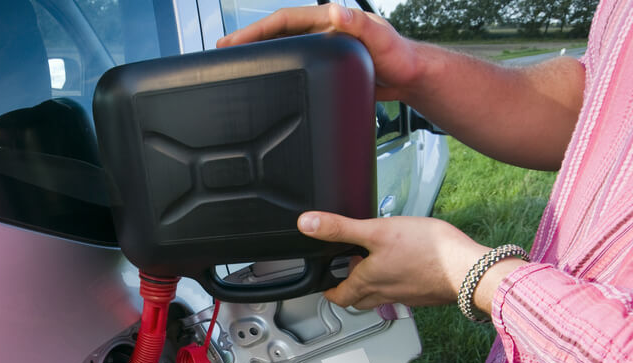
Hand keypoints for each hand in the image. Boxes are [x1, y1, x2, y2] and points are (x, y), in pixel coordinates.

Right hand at [216, 3, 421, 100]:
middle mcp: (323, 31)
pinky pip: (295, 63)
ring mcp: (323, 48)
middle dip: (247, 42)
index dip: (255, 31)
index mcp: (329, 21)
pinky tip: (265, 79)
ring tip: (235, 66)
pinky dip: (276, 68)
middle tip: (221, 53)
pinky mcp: (327, 65)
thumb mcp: (379, 37)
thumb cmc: (399, 56)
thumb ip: (358, 24)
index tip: (233, 42)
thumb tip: (334, 12)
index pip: (283, 21)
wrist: (411, 75)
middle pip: (276, 34)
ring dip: (258, 55)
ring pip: (282, 48)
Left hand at [298, 212, 493, 309]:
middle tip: (349, 275)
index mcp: (368, 282)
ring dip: (374, 287)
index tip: (326, 288)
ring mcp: (407, 296)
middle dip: (350, 290)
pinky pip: (405, 293)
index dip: (330, 292)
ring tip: (376, 268)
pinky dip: (398, 284)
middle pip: (360, 300)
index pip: (341, 296)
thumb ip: (341, 229)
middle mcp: (385, 293)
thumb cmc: (427, 251)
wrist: (469, 269)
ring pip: (382, 297)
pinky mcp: (426, 293)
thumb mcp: (377, 230)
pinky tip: (406, 268)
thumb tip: (307, 224)